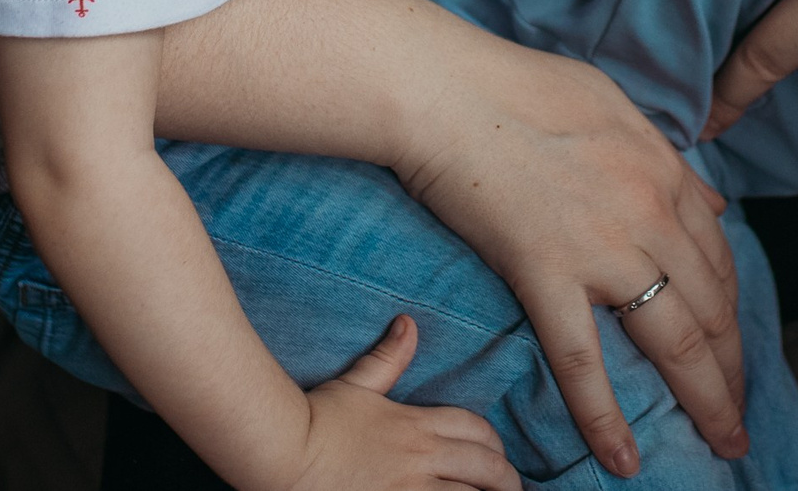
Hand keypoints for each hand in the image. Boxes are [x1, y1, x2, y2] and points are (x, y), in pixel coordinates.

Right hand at [290, 317, 518, 490]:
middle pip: (485, 467)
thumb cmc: (317, 417)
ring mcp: (411, 489)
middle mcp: (421, 457)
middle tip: (513, 489)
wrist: (284, 451)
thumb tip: (407, 323)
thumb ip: (388, 358)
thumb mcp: (357, 384)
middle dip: (505, 479)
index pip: (475, 430)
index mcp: (416, 424)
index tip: (497, 456)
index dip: (494, 443)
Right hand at [392, 43, 749, 476]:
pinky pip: (583, 360)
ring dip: (706, 399)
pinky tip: (624, 459)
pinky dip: (606, 416)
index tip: (733, 347)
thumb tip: (707, 204)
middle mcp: (649, 215)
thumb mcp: (614, 104)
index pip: (717, 258)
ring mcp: (601, 248)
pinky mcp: (545, 274)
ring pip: (672, 339)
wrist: (448, 91)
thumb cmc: (520, 85)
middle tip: (740, 414)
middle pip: (710, 308)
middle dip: (733, 368)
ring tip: (723, 441)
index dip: (732, 312)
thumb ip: (665, 158)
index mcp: (664, 172)